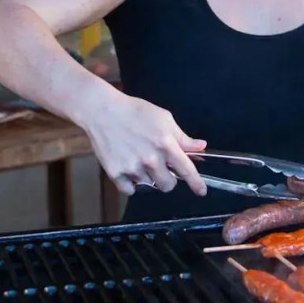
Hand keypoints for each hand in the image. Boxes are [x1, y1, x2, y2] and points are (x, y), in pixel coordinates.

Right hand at [80, 90, 207, 197]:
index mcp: (165, 144)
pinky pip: (129, 190)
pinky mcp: (116, 173)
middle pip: (168, 185)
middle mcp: (150, 159)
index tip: (201, 191)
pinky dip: (131, 184)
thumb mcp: (163, 118)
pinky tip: (129, 168)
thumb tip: (200, 146)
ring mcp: (132, 167)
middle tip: (161, 168)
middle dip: (168, 179)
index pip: (187, 170)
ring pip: (149, 186)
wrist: (102, 111)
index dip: (196, 183)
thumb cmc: (134, 111)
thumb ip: (182, 136)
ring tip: (140, 160)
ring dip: (148, 177)